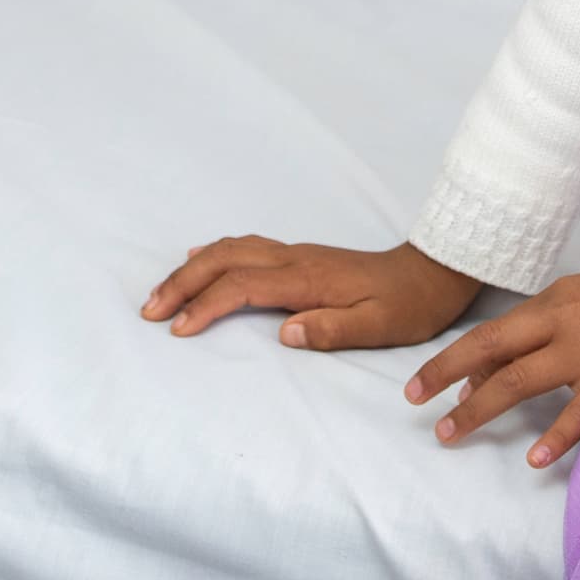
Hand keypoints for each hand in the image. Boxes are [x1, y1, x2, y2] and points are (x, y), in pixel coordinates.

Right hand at [143, 237, 482, 351]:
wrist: (430, 273)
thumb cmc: (406, 307)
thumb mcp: (379, 329)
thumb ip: (332, 331)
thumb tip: (284, 332)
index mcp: (308, 280)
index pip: (243, 287)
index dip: (207, 306)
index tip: (179, 329)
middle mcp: (295, 259)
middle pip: (224, 260)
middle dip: (182, 283)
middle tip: (149, 310)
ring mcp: (295, 253)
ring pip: (230, 248)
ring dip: (191, 268)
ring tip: (162, 292)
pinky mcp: (298, 256)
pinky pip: (244, 246)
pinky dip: (213, 253)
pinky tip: (198, 258)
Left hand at [406, 245, 579, 470]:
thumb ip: (543, 333)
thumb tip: (492, 374)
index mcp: (554, 300)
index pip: (493, 333)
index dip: (456, 360)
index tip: (426, 385)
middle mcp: (563, 320)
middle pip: (490, 347)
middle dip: (445, 373)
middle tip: (413, 399)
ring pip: (519, 380)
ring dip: (480, 409)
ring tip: (450, 434)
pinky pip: (578, 413)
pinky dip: (555, 437)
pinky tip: (534, 459)